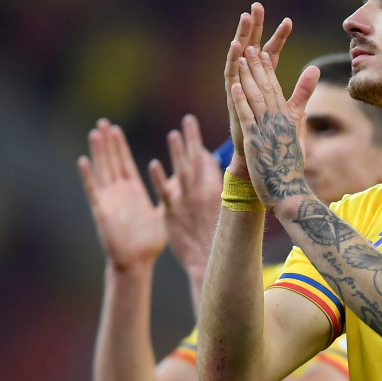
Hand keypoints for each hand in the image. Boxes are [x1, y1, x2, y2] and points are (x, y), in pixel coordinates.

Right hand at [78, 119, 166, 269]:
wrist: (137, 262)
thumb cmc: (150, 242)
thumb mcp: (164, 212)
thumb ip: (171, 195)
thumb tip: (183, 181)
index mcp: (133, 191)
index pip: (124, 162)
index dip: (119, 146)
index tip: (114, 128)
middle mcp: (119, 192)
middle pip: (111, 161)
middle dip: (108, 142)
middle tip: (102, 122)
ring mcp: (109, 200)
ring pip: (102, 170)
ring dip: (98, 152)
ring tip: (95, 133)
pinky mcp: (102, 210)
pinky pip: (93, 190)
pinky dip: (88, 176)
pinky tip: (83, 161)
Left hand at [149, 114, 222, 282]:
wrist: (208, 260)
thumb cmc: (219, 238)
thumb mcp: (228, 213)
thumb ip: (222, 193)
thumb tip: (225, 180)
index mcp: (218, 190)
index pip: (210, 163)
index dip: (203, 150)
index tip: (198, 138)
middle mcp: (203, 191)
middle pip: (197, 160)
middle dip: (193, 138)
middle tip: (188, 120)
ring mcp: (187, 201)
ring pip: (181, 171)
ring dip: (177, 152)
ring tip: (173, 135)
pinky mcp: (173, 213)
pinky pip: (165, 192)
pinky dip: (159, 178)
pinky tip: (153, 165)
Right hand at [223, 3, 291, 178]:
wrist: (258, 160)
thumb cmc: (274, 138)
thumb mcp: (293, 110)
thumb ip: (303, 90)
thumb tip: (316, 71)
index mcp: (264, 83)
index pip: (272, 54)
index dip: (279, 38)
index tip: (288, 20)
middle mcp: (249, 83)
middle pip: (252, 49)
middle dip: (255, 28)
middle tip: (256, 6)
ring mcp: (239, 89)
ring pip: (239, 57)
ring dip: (241, 37)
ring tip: (244, 19)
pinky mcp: (232, 99)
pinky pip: (230, 75)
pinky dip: (232, 60)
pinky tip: (235, 46)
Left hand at [229, 45, 319, 210]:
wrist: (288, 192)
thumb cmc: (291, 168)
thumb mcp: (298, 137)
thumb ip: (300, 113)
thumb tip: (304, 102)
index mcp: (288, 120)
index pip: (277, 90)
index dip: (269, 70)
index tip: (262, 53)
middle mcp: (278, 122)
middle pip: (267, 89)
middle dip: (258, 67)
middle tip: (250, 46)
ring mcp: (266, 131)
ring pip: (256, 98)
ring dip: (249, 77)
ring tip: (242, 59)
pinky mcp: (255, 142)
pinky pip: (247, 117)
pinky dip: (241, 100)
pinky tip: (235, 86)